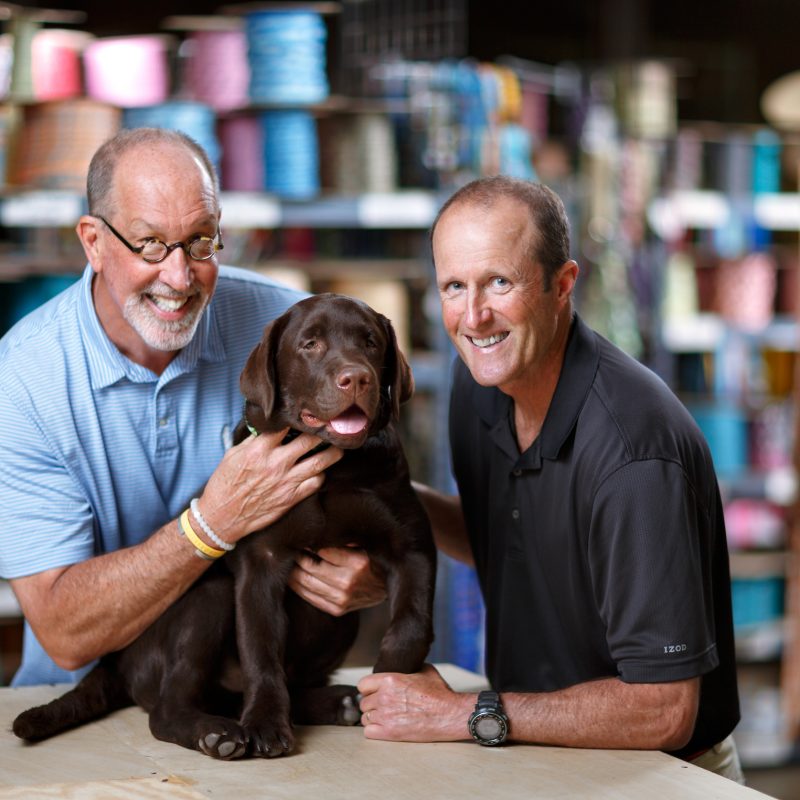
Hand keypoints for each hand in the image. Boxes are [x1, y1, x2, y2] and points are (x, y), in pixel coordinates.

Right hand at [198, 428, 342, 542]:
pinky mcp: (292, 498)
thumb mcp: (233, 455)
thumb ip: (254, 440)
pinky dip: (322, 474)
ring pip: (320, 461)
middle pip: (309, 440)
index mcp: (259, 450)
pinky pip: (316, 482)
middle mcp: (276, 464)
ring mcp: (286, 481)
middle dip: (322, 431)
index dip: (298, 417)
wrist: (222, 517)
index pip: (285, 426)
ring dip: (333, 452)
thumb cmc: (225, 484)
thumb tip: (271, 427)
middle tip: (331, 426)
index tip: (307, 412)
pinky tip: (322, 470)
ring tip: (339, 446)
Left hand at [288, 546, 386, 615]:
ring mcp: (342, 599)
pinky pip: (310, 598)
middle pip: (311, 568)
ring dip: (292, 573)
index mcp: (358, 562)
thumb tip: (316, 532)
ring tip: (285, 563)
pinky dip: (298, 588)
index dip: (307, 543)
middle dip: (296, 557)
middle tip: (287, 549)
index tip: (299, 538)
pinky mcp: (337, 610)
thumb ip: (343, 539)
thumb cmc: (374, 560)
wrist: (387, 587)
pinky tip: (292, 579)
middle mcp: (349, 582)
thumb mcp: (364, 544)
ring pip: (306, 584)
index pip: (322, 550)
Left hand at [357, 664, 473, 741]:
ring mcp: (385, 716)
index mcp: (390, 680)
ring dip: (373, 718)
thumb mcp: (425, 671)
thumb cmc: (440, 693)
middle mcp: (384, 697)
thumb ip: (409, 668)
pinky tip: (384, 728)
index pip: (363, 684)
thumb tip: (406, 666)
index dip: (369, 689)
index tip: (375, 692)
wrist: (450, 714)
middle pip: (363, 702)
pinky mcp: (389, 733)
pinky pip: (368, 732)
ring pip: (365, 718)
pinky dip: (374, 731)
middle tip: (383, 707)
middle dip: (372, 705)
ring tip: (386, 718)